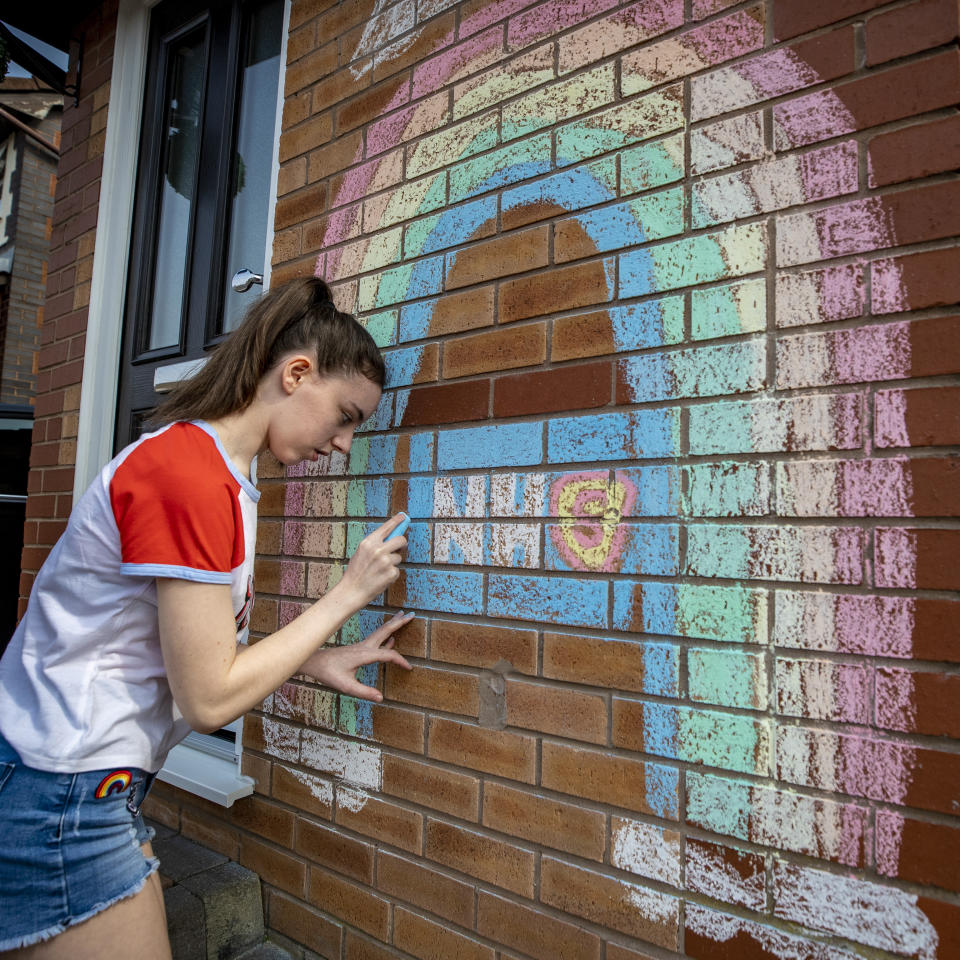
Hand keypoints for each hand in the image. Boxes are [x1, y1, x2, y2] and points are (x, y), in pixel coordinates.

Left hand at [299, 611, 413, 700]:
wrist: (314, 662)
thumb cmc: (328, 673)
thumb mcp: (347, 687)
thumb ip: (364, 692)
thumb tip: (381, 698)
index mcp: (364, 654)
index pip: (388, 654)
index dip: (400, 661)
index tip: (409, 668)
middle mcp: (364, 647)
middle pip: (385, 631)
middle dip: (399, 623)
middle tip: (412, 614)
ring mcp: (361, 646)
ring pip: (380, 632)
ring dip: (392, 624)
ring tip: (403, 616)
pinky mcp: (357, 649)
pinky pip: (375, 639)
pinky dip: (385, 635)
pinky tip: (390, 638)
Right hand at [340, 513, 408, 607]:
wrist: (352, 591)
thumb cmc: (356, 572)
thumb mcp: (361, 552)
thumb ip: (374, 544)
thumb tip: (390, 537)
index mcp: (369, 542)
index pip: (386, 527)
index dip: (397, 521)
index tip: (404, 517)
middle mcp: (378, 550)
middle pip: (400, 539)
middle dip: (402, 543)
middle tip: (400, 547)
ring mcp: (386, 561)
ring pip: (398, 557)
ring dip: (392, 563)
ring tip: (379, 570)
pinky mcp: (391, 573)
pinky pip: (396, 570)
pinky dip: (391, 574)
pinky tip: (380, 578)